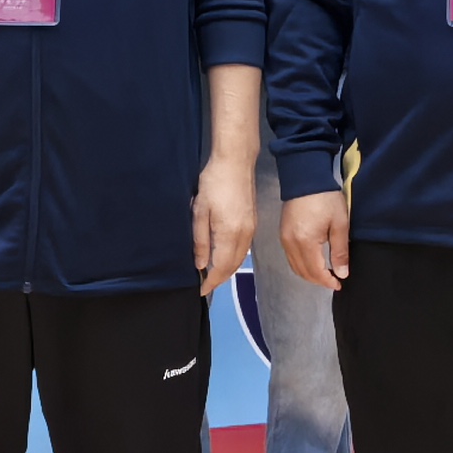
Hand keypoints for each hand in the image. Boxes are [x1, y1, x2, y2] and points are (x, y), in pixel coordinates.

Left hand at [192, 154, 257, 297]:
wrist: (236, 162)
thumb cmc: (213, 183)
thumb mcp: (200, 211)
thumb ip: (201, 240)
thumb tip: (201, 265)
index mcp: (230, 234)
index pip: (221, 268)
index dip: (211, 282)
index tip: (200, 290)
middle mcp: (244, 236)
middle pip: (233, 267)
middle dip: (219, 279)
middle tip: (203, 285)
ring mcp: (251, 230)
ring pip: (239, 259)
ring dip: (226, 270)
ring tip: (210, 274)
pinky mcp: (253, 223)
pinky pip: (243, 250)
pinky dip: (233, 259)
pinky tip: (223, 257)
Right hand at [280, 188, 351, 291]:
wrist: (306, 178)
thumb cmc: (326, 199)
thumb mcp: (340, 224)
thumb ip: (340, 251)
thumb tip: (341, 274)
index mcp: (305, 242)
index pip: (315, 272)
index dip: (327, 281)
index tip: (339, 284)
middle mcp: (290, 244)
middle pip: (303, 272)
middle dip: (319, 281)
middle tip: (334, 280)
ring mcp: (284, 239)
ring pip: (295, 267)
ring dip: (310, 274)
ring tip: (326, 273)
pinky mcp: (282, 234)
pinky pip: (291, 258)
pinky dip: (302, 265)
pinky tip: (314, 262)